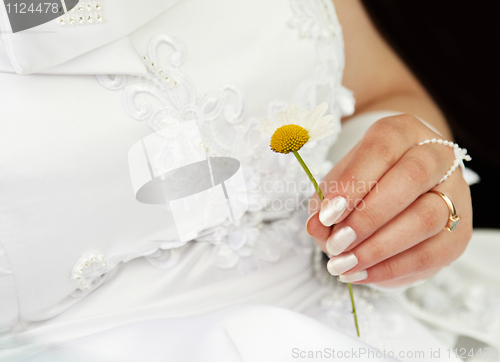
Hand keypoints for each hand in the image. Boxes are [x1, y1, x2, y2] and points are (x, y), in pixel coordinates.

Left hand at [306, 114, 472, 287]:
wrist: (396, 196)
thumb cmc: (362, 185)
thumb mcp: (336, 187)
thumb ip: (324, 203)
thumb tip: (316, 227)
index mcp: (401, 132)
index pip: (382, 148)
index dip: (353, 182)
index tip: (326, 215)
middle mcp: (436, 155)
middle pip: (412, 177)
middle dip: (368, 217)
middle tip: (335, 244)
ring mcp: (454, 194)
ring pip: (427, 217)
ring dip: (379, 247)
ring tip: (343, 264)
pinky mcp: (459, 233)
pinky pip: (431, 254)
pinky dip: (390, 269)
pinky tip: (361, 273)